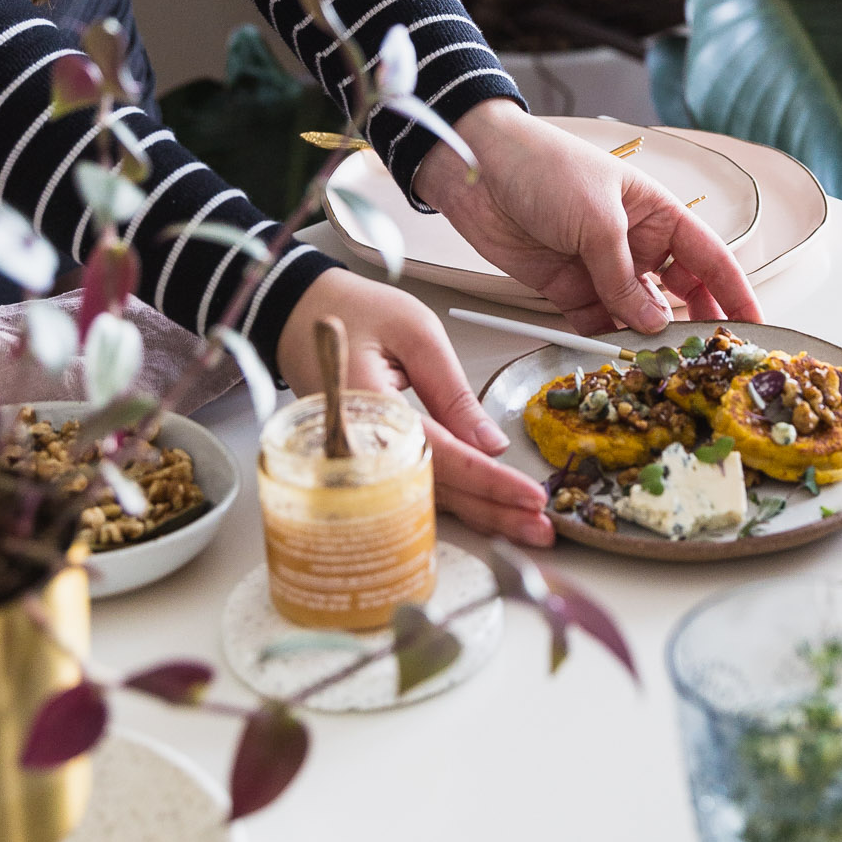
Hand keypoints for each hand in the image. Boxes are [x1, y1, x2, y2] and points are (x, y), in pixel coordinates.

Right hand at [276, 268, 553, 547]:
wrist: (298, 313)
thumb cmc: (355, 311)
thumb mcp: (415, 332)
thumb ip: (452, 391)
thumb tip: (491, 444)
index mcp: (367, 407)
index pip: (438, 456)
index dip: (488, 480)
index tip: (531, 496)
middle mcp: (359, 444)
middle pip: (434, 492)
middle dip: (492, 513)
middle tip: (542, 529)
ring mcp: (358, 458)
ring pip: (426, 499)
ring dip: (478, 516)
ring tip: (526, 529)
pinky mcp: (367, 459)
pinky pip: (413, 488)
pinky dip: (454, 501)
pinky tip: (488, 512)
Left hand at [414, 102, 764, 335]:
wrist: (477, 170)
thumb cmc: (545, 169)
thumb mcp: (596, 219)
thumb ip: (624, 276)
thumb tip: (653, 323)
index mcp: (657, 214)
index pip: (710, 258)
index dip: (735, 292)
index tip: (754, 328)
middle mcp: (637, 243)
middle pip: (680, 293)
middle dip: (694, 325)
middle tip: (707, 361)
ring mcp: (602, 268)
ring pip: (638, 314)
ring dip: (646, 340)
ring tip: (659, 369)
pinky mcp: (568, 287)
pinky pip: (597, 322)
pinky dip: (605, 341)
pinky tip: (613, 358)